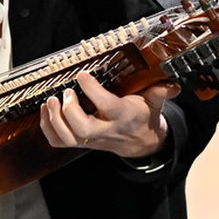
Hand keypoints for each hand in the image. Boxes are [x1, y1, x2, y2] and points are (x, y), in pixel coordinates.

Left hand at [39, 71, 180, 158]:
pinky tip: (47, 110)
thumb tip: (172, 85)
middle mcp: (105, 130)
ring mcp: (91, 138)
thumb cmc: (143, 116)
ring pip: (68, 138)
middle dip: (70, 110)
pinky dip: (48, 128)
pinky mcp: (81, 142)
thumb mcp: (155, 102)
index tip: (82, 75)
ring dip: (55, 120)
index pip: (107, 106)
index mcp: (123, 116)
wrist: (140, 143)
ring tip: (51, 101)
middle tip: (66, 93)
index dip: (93, 91)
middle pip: (83, 128)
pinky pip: (59, 142)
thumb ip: (161, 92)